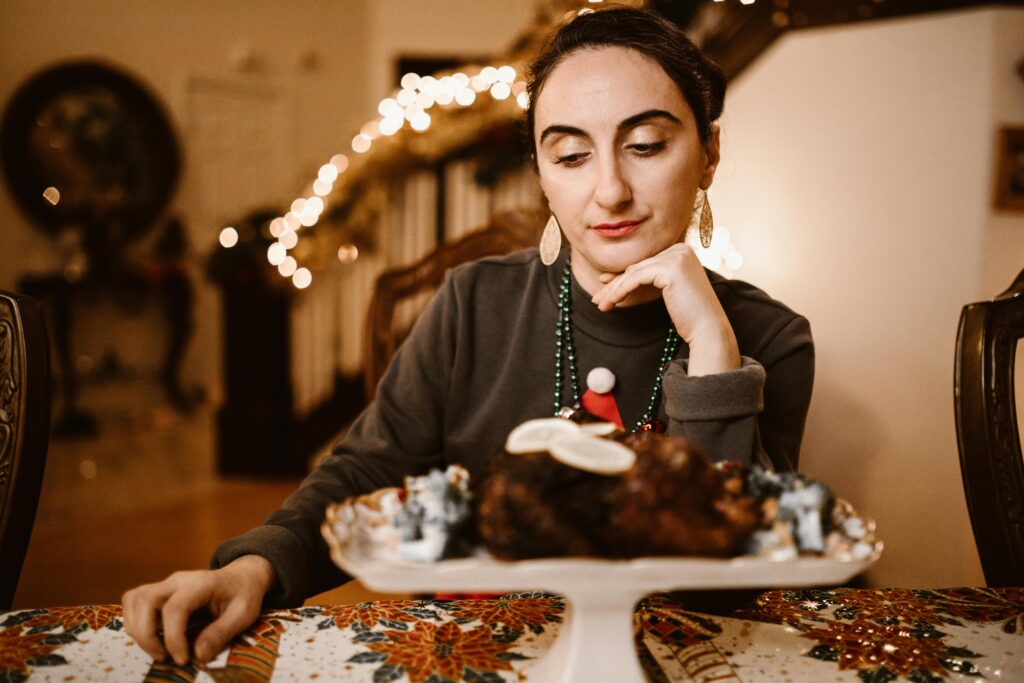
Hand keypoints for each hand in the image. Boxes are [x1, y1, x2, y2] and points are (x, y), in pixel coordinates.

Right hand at [122, 555, 274, 664]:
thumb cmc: (244, 594)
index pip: (176, 607)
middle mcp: (179, 579)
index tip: (183, 659)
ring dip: (137, 629)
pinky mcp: (159, 590)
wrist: (242, 577)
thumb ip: (222, 633)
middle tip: (165, 657)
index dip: (174, 637)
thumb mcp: (244, 614)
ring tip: (159, 649)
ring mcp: (166, 583)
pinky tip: (153, 637)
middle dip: (147, 635)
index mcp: (202, 583)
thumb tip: (199, 655)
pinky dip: (135, 621)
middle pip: (145, 600)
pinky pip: (134, 601)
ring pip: (134, 600)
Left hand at [590, 243, 739, 375]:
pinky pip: (635, 278)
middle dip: (615, 284)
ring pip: (634, 273)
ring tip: (600, 305)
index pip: (645, 264)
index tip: (604, 288)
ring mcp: (676, 256)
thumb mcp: (665, 290)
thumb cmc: (689, 315)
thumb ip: (646, 278)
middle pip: (639, 267)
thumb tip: (618, 274)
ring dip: (613, 290)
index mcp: (682, 250)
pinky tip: (610, 303)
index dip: (623, 277)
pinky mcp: (669, 268)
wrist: (708, 328)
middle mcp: (680, 248)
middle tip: (597, 300)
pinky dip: (620, 291)